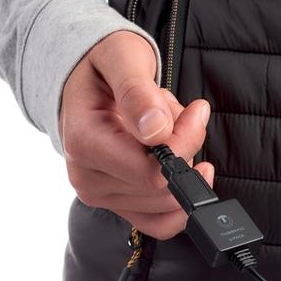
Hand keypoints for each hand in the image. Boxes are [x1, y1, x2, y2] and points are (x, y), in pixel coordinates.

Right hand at [59, 30, 214, 239]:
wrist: (87, 80)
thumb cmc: (104, 65)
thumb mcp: (121, 57)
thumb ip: (138, 92)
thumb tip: (156, 131)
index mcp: (84, 143)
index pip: (153, 170)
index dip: (186, 144)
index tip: (196, 113)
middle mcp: (88, 177)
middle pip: (164, 188)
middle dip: (186, 149)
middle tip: (184, 116)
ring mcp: (103, 195)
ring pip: (168, 204)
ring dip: (182, 167)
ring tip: (169, 131)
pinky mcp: (119, 204)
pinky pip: (160, 223)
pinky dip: (182, 202)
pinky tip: (188, 170)